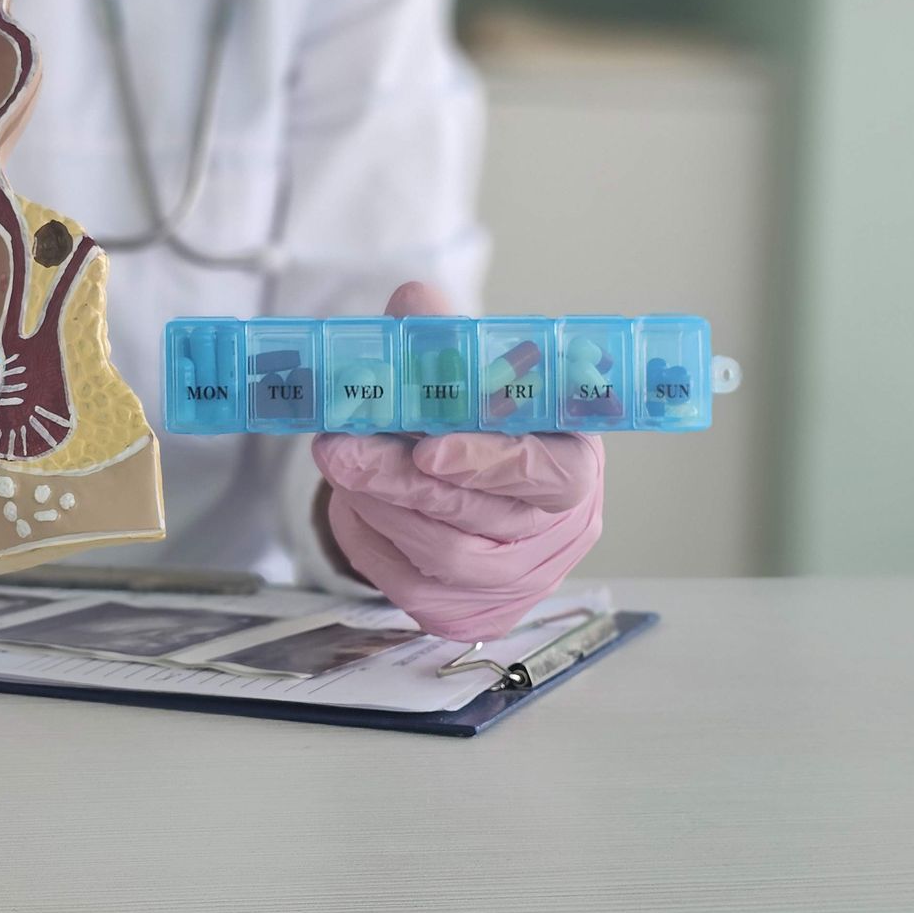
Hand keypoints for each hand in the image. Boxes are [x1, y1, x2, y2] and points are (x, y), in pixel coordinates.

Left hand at [312, 283, 603, 641]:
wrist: (475, 483)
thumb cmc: (485, 423)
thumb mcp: (472, 372)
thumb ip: (444, 338)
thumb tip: (413, 301)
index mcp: (575, 463)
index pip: (543, 473)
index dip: (486, 462)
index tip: (428, 448)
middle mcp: (555, 532)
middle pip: (477, 517)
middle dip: (400, 480)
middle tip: (339, 447)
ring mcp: (513, 581)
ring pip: (439, 554)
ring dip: (378, 504)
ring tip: (340, 461)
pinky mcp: (465, 612)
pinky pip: (407, 582)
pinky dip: (369, 538)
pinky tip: (353, 500)